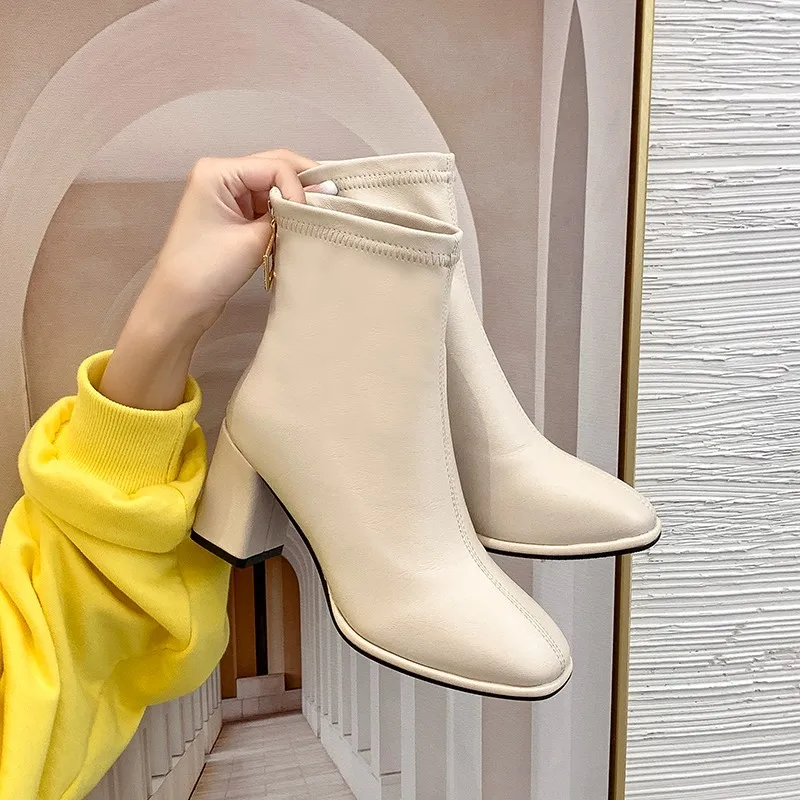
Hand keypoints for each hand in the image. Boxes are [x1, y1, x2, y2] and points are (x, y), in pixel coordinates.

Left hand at [100, 150, 324, 409]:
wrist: (180, 303)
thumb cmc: (208, 269)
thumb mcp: (252, 239)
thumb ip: (287, 215)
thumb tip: (321, 198)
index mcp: (218, 171)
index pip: (274, 166)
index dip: (299, 186)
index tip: (311, 215)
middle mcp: (221, 174)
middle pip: (275, 166)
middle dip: (304, 182)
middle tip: (335, 199)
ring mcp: (227, 194)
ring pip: (273, 184)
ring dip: (296, 197)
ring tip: (323, 210)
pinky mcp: (234, 213)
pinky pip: (267, 203)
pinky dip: (285, 210)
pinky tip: (302, 221)